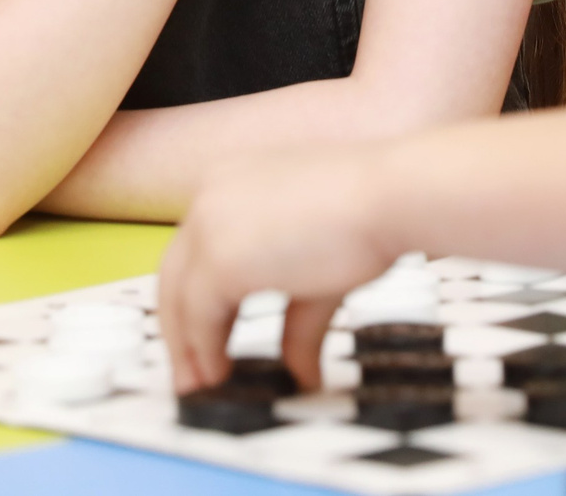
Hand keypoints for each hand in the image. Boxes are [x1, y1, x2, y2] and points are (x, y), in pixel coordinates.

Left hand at [158, 143, 397, 393]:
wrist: (390, 197)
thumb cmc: (371, 217)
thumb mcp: (319, 272)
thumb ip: (296, 319)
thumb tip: (301, 371)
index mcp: (233, 181)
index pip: (195, 246)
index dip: (194, 297)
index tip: (201, 337)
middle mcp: (211, 196)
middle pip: (175, 271)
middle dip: (180, 328)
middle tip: (190, 372)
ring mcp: (210, 224)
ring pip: (178, 295)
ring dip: (186, 346)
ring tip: (200, 385)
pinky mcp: (219, 259)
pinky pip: (198, 315)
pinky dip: (203, 350)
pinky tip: (219, 374)